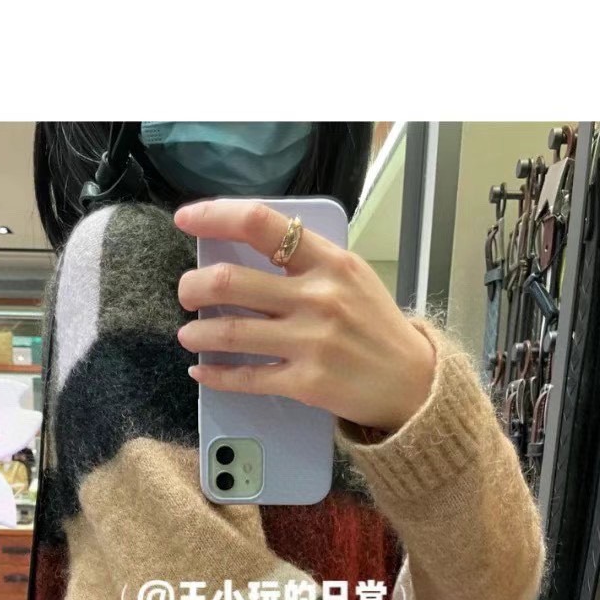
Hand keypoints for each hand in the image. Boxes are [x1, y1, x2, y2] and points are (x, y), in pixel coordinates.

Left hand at [174, 198, 436, 434]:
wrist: (412, 382)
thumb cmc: (376, 327)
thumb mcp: (351, 277)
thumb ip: (305, 262)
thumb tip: (245, 255)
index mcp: (329, 262)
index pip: (258, 224)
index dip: (213, 217)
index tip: (187, 219)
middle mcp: (318, 297)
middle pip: (230, 281)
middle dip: (193, 286)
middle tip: (187, 292)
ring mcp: (311, 342)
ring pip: (228, 332)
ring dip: (196, 333)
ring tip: (189, 333)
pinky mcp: (305, 383)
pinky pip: (245, 378)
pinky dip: (215, 375)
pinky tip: (202, 372)